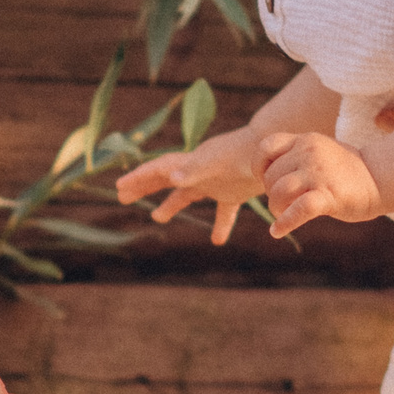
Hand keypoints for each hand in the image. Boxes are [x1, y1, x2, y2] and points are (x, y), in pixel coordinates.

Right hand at [115, 125, 266, 244]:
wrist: (274, 152)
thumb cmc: (244, 154)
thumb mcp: (216, 163)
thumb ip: (194, 171)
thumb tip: (172, 177)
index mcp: (192, 163)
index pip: (159, 170)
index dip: (138, 178)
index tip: (119, 187)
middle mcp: (200, 171)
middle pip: (165, 179)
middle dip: (144, 187)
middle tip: (123, 196)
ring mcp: (216, 181)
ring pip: (187, 194)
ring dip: (171, 204)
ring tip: (157, 217)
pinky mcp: (233, 191)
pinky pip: (223, 211)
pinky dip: (220, 224)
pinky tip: (218, 241)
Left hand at [258, 130, 382, 238]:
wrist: (382, 178)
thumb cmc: (347, 170)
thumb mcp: (319, 151)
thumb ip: (296, 156)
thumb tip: (266, 174)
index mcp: (305, 140)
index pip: (266, 146)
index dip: (259, 166)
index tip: (265, 180)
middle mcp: (309, 152)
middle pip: (270, 177)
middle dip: (272, 194)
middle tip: (284, 203)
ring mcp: (318, 173)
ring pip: (279, 192)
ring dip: (276, 208)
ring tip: (283, 215)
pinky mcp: (329, 195)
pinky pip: (298, 210)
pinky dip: (285, 223)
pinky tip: (277, 231)